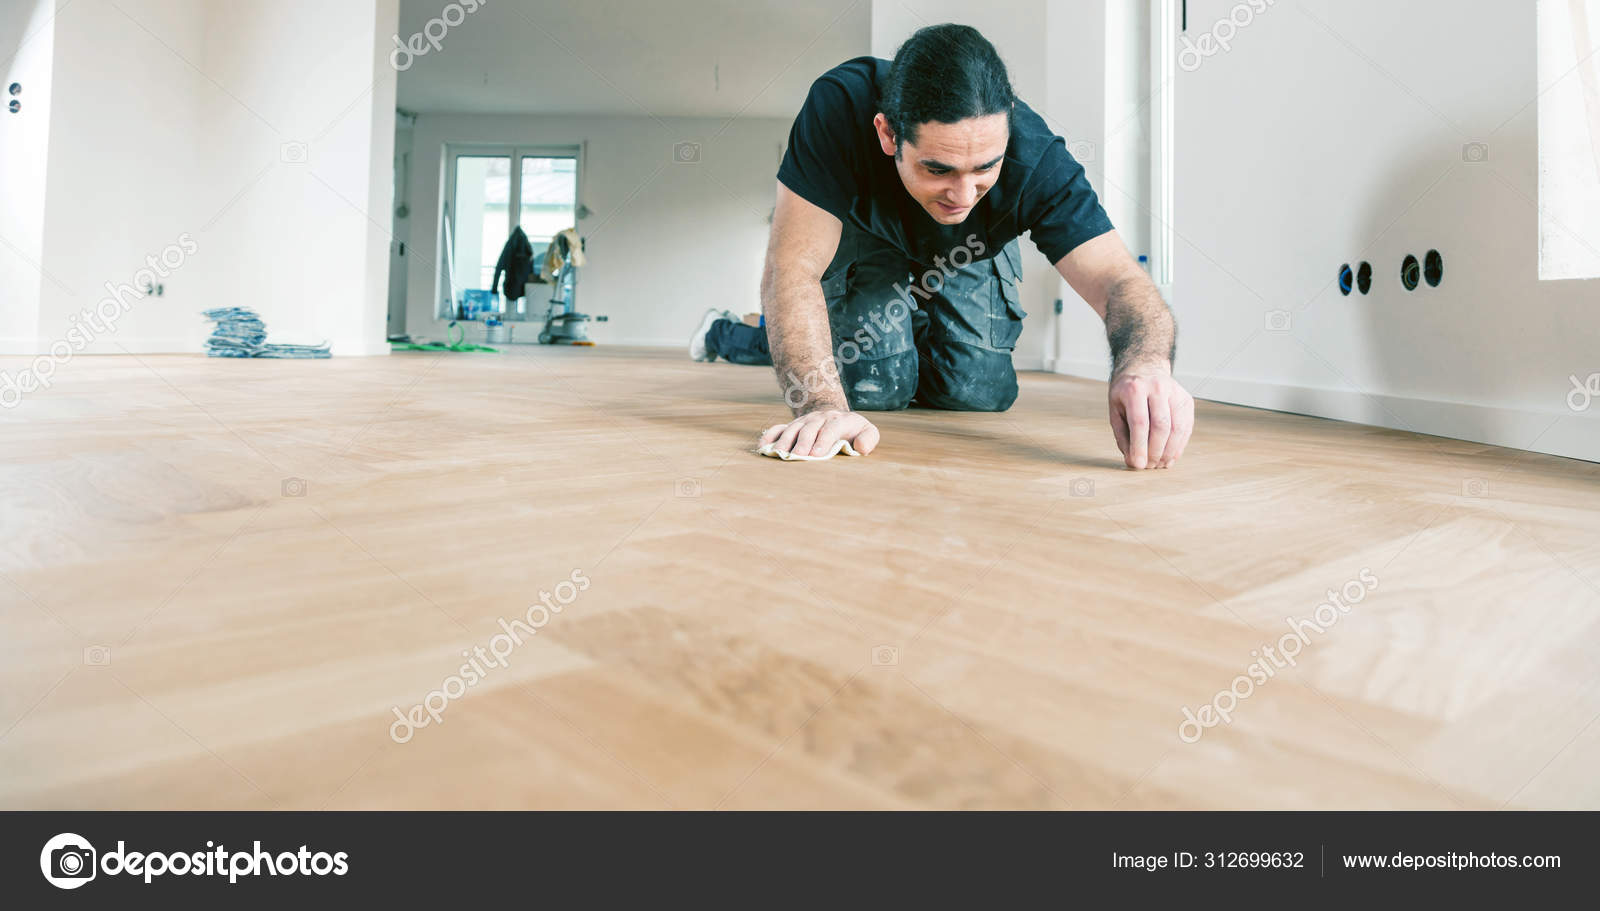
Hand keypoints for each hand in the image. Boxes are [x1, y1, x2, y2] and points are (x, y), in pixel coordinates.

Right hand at [760, 410, 879, 457]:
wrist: (835, 417)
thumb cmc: (853, 431)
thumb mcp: (867, 431)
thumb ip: (869, 438)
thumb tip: (860, 448)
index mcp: (839, 420)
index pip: (831, 428)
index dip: (824, 440)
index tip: (817, 455)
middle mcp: (820, 418)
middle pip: (809, 428)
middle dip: (803, 442)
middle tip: (798, 456)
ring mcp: (804, 421)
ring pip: (793, 428)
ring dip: (785, 441)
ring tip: (779, 454)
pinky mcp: (793, 426)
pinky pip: (778, 429)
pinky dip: (770, 437)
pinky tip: (764, 447)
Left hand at [1109, 367, 1193, 468]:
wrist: (1144, 367)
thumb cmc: (1126, 394)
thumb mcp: (1115, 410)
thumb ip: (1123, 436)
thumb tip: (1133, 462)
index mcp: (1135, 389)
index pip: (1140, 423)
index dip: (1140, 447)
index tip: (1138, 465)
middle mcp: (1158, 388)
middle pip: (1161, 426)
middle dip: (1156, 451)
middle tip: (1149, 467)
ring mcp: (1175, 393)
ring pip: (1177, 428)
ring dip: (1169, 452)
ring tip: (1160, 465)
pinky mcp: (1187, 400)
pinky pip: (1186, 427)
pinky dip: (1179, 446)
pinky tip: (1171, 457)